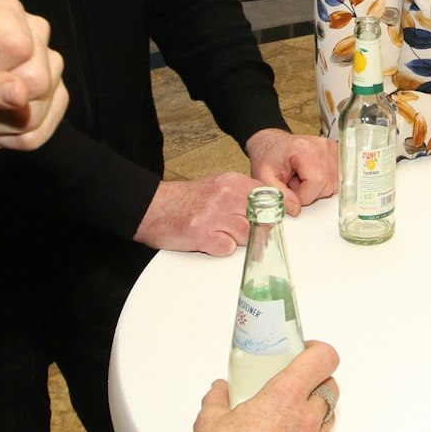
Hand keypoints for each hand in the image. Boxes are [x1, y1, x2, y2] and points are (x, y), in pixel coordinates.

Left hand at [0, 0, 66, 180]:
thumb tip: (21, 92)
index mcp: (2, 12)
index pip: (15, 44)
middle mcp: (33, 32)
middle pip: (37, 77)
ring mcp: (49, 65)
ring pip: (41, 106)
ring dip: (3, 122)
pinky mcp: (56, 97)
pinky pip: (43, 129)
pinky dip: (14, 138)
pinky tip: (0, 124)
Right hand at [135, 171, 265, 255]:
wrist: (153, 207)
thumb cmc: (186, 199)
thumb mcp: (217, 186)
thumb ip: (242, 194)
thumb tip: (268, 208)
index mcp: (232, 182)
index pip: (269, 196)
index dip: (275, 211)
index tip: (277, 218)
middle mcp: (225, 196)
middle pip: (260, 219)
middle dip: (256, 230)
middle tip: (246, 233)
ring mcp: (214, 215)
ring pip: (246, 235)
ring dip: (236, 240)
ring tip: (221, 234)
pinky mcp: (202, 235)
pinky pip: (227, 249)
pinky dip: (221, 249)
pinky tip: (210, 242)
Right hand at [182, 341, 338, 431]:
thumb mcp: (210, 420)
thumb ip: (218, 398)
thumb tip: (220, 390)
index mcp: (284, 398)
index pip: (323, 359)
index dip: (318, 350)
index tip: (307, 350)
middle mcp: (304, 420)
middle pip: (330, 386)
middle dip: (317, 379)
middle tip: (298, 380)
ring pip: (330, 415)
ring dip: (317, 407)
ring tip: (294, 410)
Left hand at [248, 129, 337, 214]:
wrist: (274, 145)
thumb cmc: (269, 157)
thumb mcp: (264, 176)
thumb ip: (279, 194)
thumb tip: (295, 210)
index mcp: (303, 149)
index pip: (316, 182)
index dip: (303, 195)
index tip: (291, 190)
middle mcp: (322, 147)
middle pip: (326, 185)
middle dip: (309, 192)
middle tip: (295, 181)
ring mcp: (332, 149)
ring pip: (334, 185)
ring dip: (318, 188)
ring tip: (302, 178)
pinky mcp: (337, 154)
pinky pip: (338, 179)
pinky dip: (325, 183)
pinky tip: (312, 176)